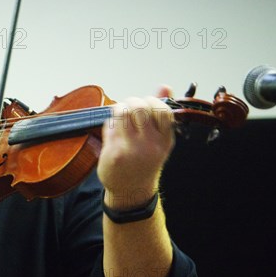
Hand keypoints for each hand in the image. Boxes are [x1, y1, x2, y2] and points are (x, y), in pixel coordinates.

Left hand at [97, 86, 174, 209]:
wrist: (131, 190)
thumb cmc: (144, 160)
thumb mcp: (158, 139)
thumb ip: (159, 112)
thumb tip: (165, 86)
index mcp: (165, 140)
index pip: (161, 110)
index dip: (150, 101)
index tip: (145, 107)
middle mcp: (151, 145)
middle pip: (139, 107)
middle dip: (132, 102)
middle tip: (128, 110)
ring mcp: (131, 149)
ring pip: (123, 112)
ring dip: (119, 108)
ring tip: (119, 117)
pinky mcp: (114, 153)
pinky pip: (110, 126)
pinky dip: (110, 123)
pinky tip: (112, 131)